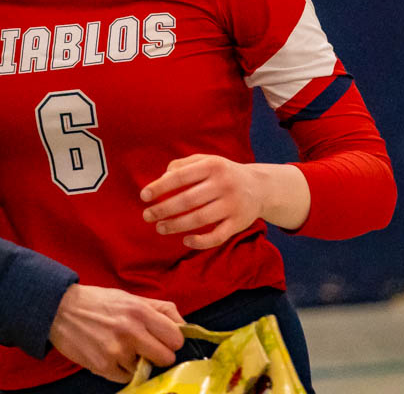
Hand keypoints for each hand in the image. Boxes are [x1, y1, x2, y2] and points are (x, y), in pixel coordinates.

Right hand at [48, 284, 183, 382]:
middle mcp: (130, 332)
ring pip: (146, 369)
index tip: (162, 338)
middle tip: (145, 346)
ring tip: (121, 347)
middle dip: (159, 354)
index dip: (171, 339)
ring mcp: (117, 352)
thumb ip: (160, 308)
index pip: (176, 338)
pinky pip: (127, 377)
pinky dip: (121, 369)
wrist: (59, 309)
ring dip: (137, 362)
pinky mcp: (103, 367)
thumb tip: (185, 325)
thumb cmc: (98, 302)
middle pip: (167, 358)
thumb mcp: (130, 297)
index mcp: (139, 311)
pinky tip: (110, 354)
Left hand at [141, 154, 263, 249]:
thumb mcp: (205, 161)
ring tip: (160, 227)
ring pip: (200, 218)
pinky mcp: (239, 223)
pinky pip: (218, 236)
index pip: (180, 177)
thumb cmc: (223, 173)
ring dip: (176, 225)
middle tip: (147, 216)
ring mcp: (233, 204)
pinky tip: (185, 240)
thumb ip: (182, 165)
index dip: (160, 187)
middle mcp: (224, 184)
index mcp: (212, 165)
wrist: (259, 186)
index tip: (143, 197)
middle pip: (188, 199)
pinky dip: (201, 241)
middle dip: (163, 209)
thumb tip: (161, 179)